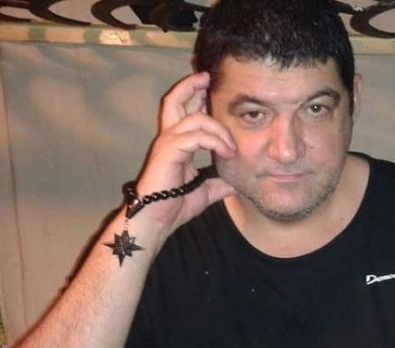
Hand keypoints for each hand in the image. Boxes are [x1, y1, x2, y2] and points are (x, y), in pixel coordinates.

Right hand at [135, 72, 236, 234]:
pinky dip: (215, 141)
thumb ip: (219, 184)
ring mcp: (167, 143)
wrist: (157, 221)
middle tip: (208, 79)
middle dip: (192, 86)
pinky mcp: (169, 151)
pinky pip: (196, 136)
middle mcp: (168, 138)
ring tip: (231, 147)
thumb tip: (237, 184)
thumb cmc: (174, 206)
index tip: (210, 90)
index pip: (183, 111)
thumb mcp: (205, 192)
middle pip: (175, 100)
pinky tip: (226, 153)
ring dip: (219, 129)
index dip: (195, 97)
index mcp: (176, 144)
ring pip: (195, 118)